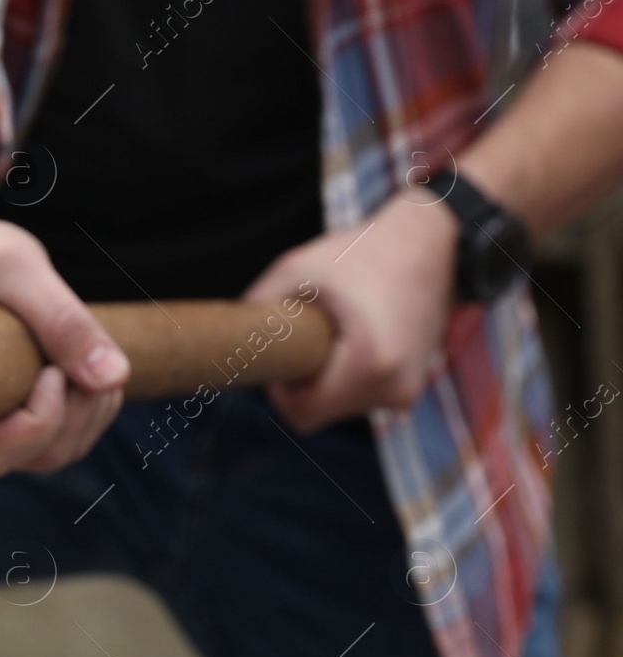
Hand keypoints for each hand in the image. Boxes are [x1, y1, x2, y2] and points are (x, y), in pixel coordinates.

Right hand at [0, 217, 128, 474]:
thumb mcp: (14, 268)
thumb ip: (61, 317)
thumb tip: (115, 378)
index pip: (0, 449)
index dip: (46, 416)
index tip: (52, 364)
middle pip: (37, 455)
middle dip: (81, 405)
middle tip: (81, 345)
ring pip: (56, 453)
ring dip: (92, 406)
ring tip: (82, 347)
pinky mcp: (3, 429)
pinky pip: (61, 442)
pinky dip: (89, 407)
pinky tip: (81, 362)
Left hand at [244, 194, 458, 431]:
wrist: (431, 242)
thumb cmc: (361, 252)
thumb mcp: (296, 269)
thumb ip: (257, 307)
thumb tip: (225, 340)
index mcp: (371, 364)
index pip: (302, 414)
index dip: (280, 391)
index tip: (283, 352)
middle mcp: (395, 388)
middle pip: (318, 414)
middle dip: (302, 383)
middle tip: (307, 334)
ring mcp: (408, 392)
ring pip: (338, 409)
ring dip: (324, 380)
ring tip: (337, 330)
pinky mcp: (412, 388)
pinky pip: (358, 398)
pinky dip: (345, 377)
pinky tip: (353, 338)